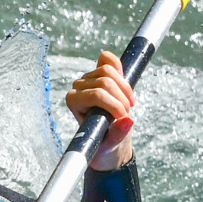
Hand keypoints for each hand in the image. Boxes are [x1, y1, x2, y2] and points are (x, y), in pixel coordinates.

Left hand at [66, 51, 136, 170]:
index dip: (114, 105)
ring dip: (124, 89)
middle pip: (105, 82)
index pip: (96, 94)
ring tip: (128, 104)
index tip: (124, 118)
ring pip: (109, 71)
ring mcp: (88, 77)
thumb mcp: (111, 143)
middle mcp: (78, 86)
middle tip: (127, 114)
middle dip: (121, 98)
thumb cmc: (104, 141)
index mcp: (73, 101)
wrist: (108, 137)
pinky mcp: (99, 71)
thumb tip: (128, 121)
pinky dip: (119, 67)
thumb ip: (118, 133)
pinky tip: (125, 84)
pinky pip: (108, 58)